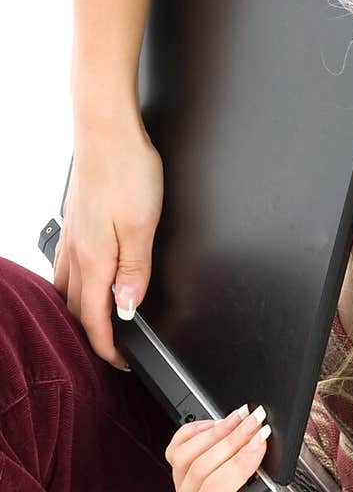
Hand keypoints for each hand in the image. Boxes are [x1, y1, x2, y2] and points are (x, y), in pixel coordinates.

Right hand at [52, 108, 163, 370]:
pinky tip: (87, 281)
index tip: (122, 363)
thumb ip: (136, 271)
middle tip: (115, 350)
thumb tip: (127, 307)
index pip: (95, 318)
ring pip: (68, 288)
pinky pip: (68, 266)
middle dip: (93, 334)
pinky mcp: (74, 221)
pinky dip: (76, 285)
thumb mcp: (144, 226)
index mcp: (93, 258)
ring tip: (100, 323)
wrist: (106, 128)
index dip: (108, 348)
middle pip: (77, 308)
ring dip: (81, 311)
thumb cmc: (127, 170)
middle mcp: (76, 251)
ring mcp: (72, 235)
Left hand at [160, 404, 303, 491]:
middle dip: (231, 439)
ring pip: (183, 455)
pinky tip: (221, 424)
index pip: (212, 490)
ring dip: (215, 432)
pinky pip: (177, 453)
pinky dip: (196, 433)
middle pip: (197, 467)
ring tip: (245, 418)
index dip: (237, 461)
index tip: (262, 441)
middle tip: (260, 421)